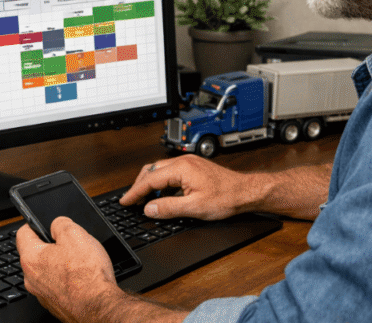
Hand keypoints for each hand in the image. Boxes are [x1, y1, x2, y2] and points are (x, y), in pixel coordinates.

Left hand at [16, 217, 124, 322]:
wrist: (98, 307)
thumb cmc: (87, 276)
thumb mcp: (76, 234)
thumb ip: (61, 224)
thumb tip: (57, 224)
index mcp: (31, 258)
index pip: (23, 233)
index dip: (35, 224)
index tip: (43, 224)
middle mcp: (31, 278)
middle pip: (36, 253)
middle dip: (51, 246)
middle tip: (70, 244)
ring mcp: (42, 294)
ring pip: (46, 271)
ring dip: (59, 265)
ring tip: (79, 263)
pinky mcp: (54, 304)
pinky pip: (56, 286)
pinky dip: (66, 281)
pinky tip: (81, 279)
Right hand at [119, 155, 254, 220]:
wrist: (246, 192)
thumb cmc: (227, 197)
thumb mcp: (195, 208)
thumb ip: (169, 208)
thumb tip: (149, 209)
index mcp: (181, 168)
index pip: (150, 179)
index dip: (135, 192)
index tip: (125, 201)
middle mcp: (184, 161)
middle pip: (151, 170)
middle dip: (139, 185)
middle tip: (131, 200)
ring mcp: (189, 163)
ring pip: (160, 170)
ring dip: (150, 184)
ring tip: (144, 199)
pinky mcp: (194, 168)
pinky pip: (170, 172)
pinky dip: (161, 183)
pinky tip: (163, 195)